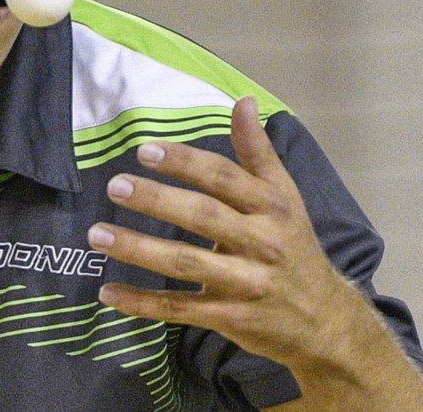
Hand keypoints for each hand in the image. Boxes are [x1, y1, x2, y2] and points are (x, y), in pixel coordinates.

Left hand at [85, 95, 363, 370]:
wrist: (325, 320)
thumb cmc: (295, 247)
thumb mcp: (285, 197)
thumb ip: (258, 152)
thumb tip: (244, 101)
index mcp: (272, 207)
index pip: (224, 178)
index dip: (185, 162)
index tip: (145, 151)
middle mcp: (261, 243)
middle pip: (203, 217)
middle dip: (157, 200)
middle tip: (114, 185)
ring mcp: (245, 284)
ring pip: (185, 263)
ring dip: (138, 249)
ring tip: (97, 235)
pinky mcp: (230, 318)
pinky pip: (180, 309)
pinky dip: (142, 303)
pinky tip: (108, 293)